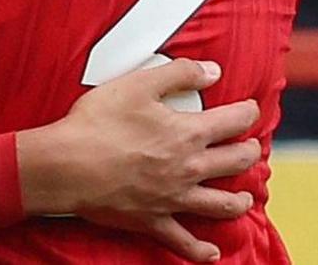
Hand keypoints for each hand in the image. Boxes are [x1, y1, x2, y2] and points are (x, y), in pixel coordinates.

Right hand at [17, 58, 260, 262]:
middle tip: (250, 147)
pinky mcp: (152, 221)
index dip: (248, 113)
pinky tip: (212, 254)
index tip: (250, 109)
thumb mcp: (137, 84)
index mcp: (188, 133)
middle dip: (249, 152)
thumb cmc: (96, 123)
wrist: (66, 166)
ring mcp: (173, 199)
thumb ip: (178, 73)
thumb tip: (212, 71)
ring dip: (239, 201)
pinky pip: (184, 242)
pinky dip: (201, 251)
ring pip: (220, 205)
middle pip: (236, 162)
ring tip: (245, 198)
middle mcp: (189, 169)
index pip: (234, 122)